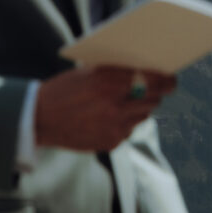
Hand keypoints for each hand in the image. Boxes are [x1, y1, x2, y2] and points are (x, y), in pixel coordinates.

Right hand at [35, 66, 175, 151]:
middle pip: (153, 99)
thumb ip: (117, 72)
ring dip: (140, 107)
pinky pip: (128, 130)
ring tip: (127, 101)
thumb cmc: (65, 89)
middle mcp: (114, 106)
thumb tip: (144, 69)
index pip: (151, 80)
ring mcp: (113, 127)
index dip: (165, 79)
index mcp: (109, 83)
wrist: (39, 118)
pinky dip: (125, 123)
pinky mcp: (110, 143)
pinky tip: (110, 117)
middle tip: (158, 88)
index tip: (172, 78)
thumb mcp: (90, 72)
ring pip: (143, 116)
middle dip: (156, 93)